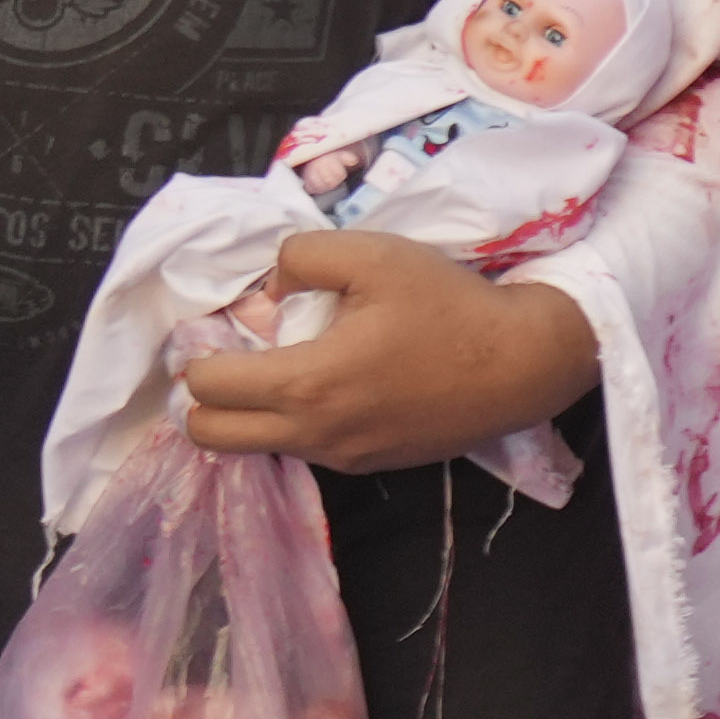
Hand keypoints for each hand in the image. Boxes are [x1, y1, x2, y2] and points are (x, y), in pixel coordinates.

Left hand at [175, 235, 597, 467]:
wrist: (523, 364)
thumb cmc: (449, 307)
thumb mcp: (373, 253)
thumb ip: (300, 257)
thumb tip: (271, 290)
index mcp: (307, 383)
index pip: (206, 389)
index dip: (196, 356)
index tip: (213, 331)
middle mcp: (315, 433)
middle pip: (212, 438)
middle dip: (202, 400)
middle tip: (228, 359)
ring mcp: (343, 457)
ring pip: (258, 446)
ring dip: (251, 412)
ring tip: (285, 366)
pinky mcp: (371, 465)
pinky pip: (307, 448)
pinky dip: (296, 421)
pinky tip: (334, 384)